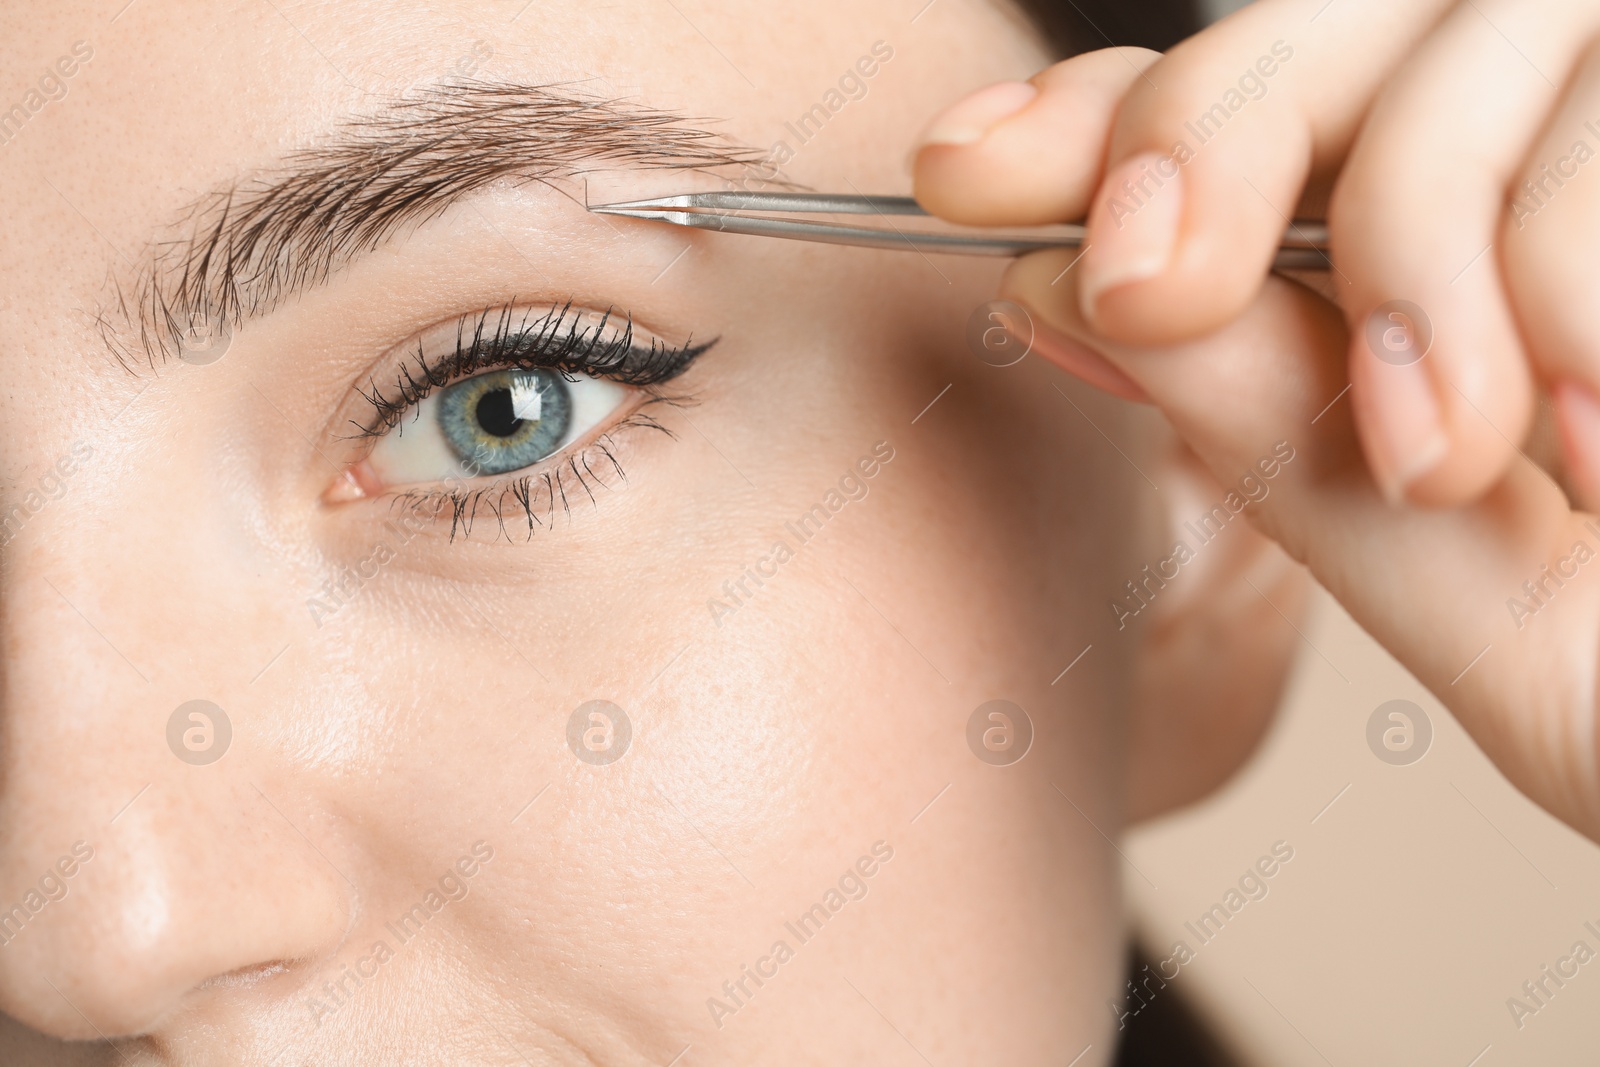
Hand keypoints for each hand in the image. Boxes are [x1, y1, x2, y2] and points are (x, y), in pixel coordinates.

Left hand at [911, 1, 1599, 840]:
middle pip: (1312, 34)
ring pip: (1453, 74)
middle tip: (1136, 291)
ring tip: (1462, 454)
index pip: (1232, 116)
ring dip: (1413, 268)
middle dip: (1198, 146)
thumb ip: (1277, 426)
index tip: (966, 164)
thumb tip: (1054, 288)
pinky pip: (1594, 154)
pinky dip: (1572, 288)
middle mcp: (1555, 136)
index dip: (1101, 123)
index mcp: (1454, 246)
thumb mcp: (1460, 573)